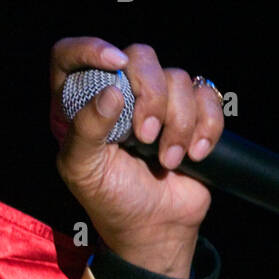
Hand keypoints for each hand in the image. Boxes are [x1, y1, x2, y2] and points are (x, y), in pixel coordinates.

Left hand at [49, 37, 224, 277]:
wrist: (156, 230)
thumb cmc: (110, 199)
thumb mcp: (82, 170)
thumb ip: (86, 129)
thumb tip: (111, 92)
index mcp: (79, 102)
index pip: (71, 54)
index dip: (91, 49)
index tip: (115, 64)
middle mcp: (119, 93)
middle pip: (139, 56)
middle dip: (151, 95)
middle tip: (146, 135)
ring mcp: (158, 101)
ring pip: (178, 77)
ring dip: (179, 123)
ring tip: (169, 159)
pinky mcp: (192, 113)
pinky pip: (208, 95)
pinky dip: (207, 126)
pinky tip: (195, 154)